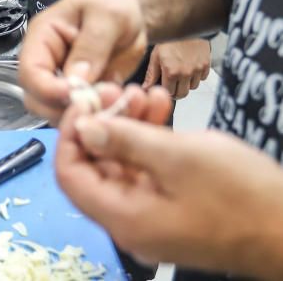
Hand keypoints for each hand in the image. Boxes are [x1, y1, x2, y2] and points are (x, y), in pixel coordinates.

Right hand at [18, 0, 147, 124]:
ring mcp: (61, 82)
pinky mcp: (79, 96)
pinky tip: (115, 107)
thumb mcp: (108, 16)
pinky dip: (95, 117)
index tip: (76, 97)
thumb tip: (75, 80)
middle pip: (37, 99)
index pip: (30, 70)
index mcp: (43, 36)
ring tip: (111, 104)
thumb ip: (91, 46)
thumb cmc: (114, 4)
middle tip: (98, 105)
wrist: (132, 12)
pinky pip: (79, 115)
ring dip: (81, 115)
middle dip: (63, 108)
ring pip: (56, 113)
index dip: (47, 89)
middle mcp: (46, 62)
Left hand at [56, 107, 282, 279]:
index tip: (83, 99)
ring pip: (123, 162)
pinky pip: (148, 167)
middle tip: (116, 87)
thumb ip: (124, 141)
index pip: (70, 175)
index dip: (69, 134)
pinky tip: (163, 106)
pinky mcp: (172, 203)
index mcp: (124, 216)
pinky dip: (150, 136)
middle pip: (96, 166)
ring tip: (146, 91)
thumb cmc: (237, 192)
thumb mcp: (177, 157)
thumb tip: (81, 128)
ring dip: (129, 123)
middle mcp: (130, 220)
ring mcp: (152, 213)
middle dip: (102, 121)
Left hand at [142, 39, 210, 97]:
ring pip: (193, 87)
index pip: (169, 93)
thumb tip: (146, 88)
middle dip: (176, 91)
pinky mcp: (206, 64)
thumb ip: (151, 74)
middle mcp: (185, 73)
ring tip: (181, 71)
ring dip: (187, 83)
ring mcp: (197, 69)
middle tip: (172, 83)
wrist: (185, 24)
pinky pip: (202, 77)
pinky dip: (197, 75)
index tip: (163, 85)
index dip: (165, 90)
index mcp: (171, 72)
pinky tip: (190, 66)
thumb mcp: (156, 55)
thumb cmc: (169, 38)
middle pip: (182, 94)